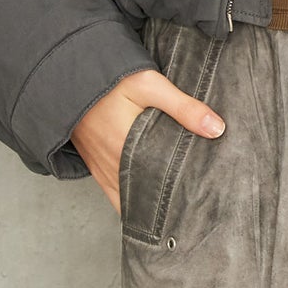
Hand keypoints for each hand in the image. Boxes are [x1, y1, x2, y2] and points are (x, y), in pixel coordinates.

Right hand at [69, 68, 225, 214]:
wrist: (69, 74)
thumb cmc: (110, 78)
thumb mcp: (150, 85)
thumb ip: (183, 107)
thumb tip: (217, 129)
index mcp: (127, 148)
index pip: (157, 187)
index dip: (176, 202)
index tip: (197, 209)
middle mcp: (112, 165)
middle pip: (143, 197)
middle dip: (166, 207)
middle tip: (191, 214)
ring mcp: (101, 167)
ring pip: (127, 198)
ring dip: (147, 205)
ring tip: (173, 213)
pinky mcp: (95, 164)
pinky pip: (113, 192)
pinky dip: (128, 200)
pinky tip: (145, 201)